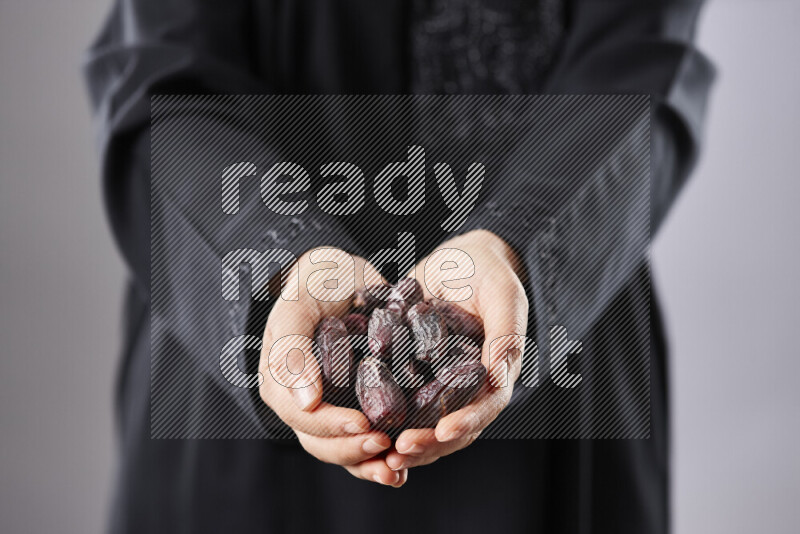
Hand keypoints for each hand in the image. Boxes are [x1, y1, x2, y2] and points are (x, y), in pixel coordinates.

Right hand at [258, 247, 406, 486]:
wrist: (342, 272)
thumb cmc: (314, 282)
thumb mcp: (297, 305)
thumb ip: (292, 348)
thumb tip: (306, 402)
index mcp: (282, 383)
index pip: (304, 417)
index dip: (332, 426)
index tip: (363, 424)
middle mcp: (305, 403)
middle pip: (324, 443)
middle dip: (354, 450)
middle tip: (386, 446)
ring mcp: (334, 407)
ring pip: (346, 449)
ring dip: (370, 464)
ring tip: (397, 469)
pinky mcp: (361, 404)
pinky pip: (368, 438)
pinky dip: (385, 456)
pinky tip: (405, 466)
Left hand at [385, 230, 527, 470]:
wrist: (457, 257)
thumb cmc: (487, 270)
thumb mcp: (504, 293)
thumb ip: (506, 333)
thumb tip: (498, 376)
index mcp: (494, 374)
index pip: (485, 408)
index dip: (466, 422)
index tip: (443, 431)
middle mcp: (464, 387)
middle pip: (449, 427)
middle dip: (426, 443)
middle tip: (399, 450)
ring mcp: (435, 383)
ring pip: (420, 423)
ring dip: (400, 439)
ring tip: (375, 448)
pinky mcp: (408, 373)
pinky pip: (395, 399)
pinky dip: (379, 413)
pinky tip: (355, 420)